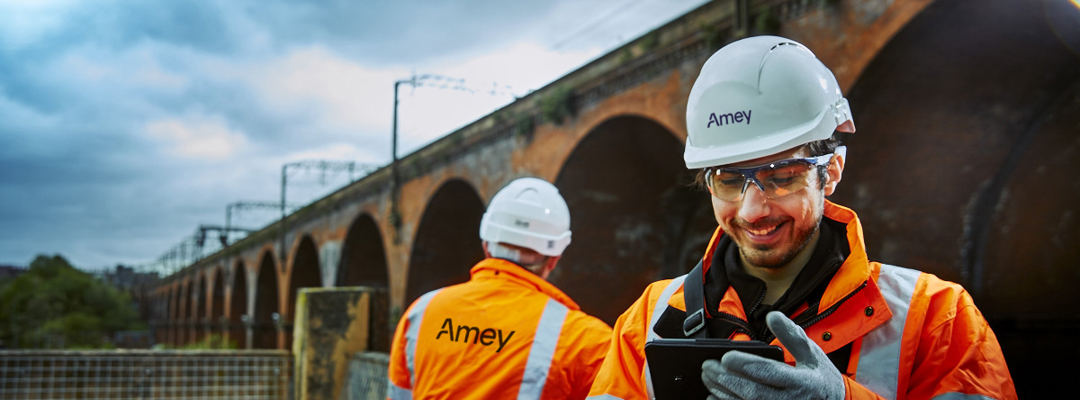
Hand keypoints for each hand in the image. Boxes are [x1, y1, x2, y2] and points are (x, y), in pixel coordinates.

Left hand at [701, 311, 844, 399]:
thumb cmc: (820, 380)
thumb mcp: (813, 355)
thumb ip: (792, 336)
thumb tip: (773, 315)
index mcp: (802, 382)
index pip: (769, 372)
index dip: (745, 364)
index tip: (726, 356)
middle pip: (751, 392)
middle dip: (725, 379)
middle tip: (707, 366)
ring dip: (722, 393)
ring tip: (707, 378)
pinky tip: (714, 397)